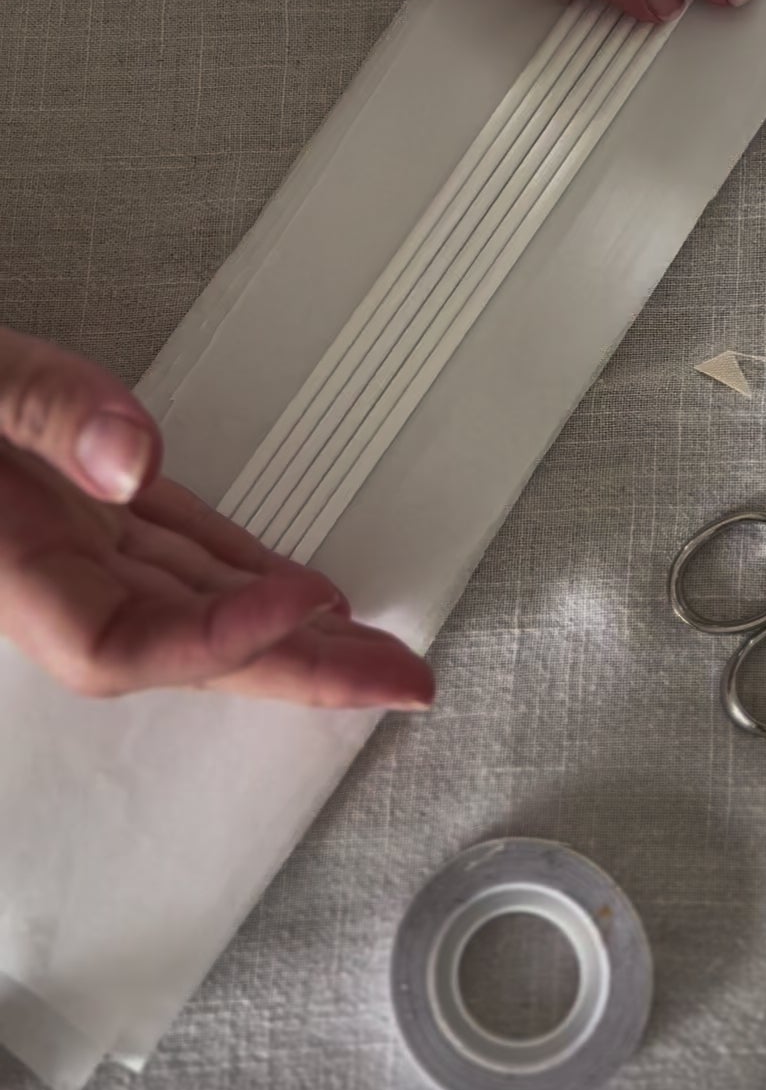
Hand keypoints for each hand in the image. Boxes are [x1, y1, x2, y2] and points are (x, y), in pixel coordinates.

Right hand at [0, 326, 433, 708]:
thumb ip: (40, 406)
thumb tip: (134, 459)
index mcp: (3, 560)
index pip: (119, 639)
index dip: (217, 637)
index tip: (311, 601)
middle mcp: (40, 571)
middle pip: (181, 649)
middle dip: (296, 672)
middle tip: (402, 683)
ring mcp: (64, 545)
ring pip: (192, 606)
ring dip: (287, 629)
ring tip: (378, 650)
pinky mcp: (80, 511)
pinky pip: (175, 557)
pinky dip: (240, 573)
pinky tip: (297, 587)